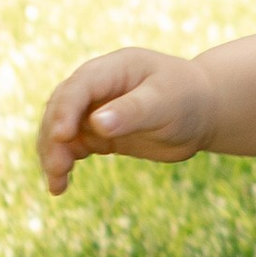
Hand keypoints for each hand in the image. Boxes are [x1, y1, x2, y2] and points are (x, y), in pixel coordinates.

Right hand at [37, 46, 216, 192]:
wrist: (202, 112)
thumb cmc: (187, 99)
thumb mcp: (165, 103)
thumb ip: (132, 112)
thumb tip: (97, 124)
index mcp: (113, 69)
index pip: (79, 87)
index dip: (66, 110)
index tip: (63, 136)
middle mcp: (97, 88)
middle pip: (61, 109)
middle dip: (54, 137)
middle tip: (57, 169)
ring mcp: (95, 110)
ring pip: (61, 130)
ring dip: (53, 154)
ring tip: (56, 183)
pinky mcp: (98, 134)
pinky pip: (71, 147)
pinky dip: (63, 163)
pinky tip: (59, 186)